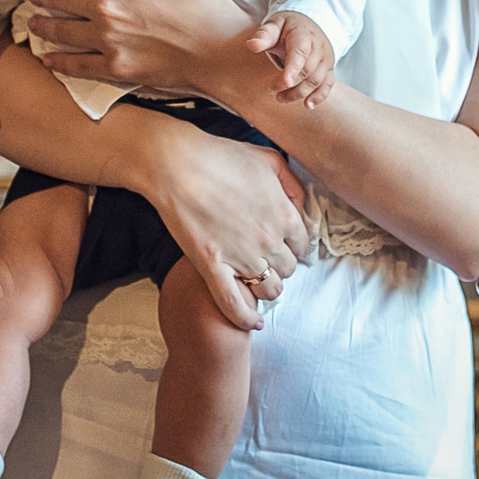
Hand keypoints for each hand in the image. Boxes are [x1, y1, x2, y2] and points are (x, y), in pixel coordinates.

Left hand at [28, 0, 252, 94]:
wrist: (220, 52)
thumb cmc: (206, 1)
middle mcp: (103, 8)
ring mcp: (106, 40)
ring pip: (59, 31)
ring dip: (41, 24)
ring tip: (33, 20)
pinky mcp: (113, 68)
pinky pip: (75, 66)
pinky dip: (57, 62)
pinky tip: (47, 58)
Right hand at [145, 125, 311, 329]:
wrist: (176, 163)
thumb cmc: (220, 155)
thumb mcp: (269, 159)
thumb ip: (293, 184)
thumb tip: (302, 205)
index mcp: (284, 214)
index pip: (302, 245)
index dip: (293, 245)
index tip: (283, 244)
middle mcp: (268, 240)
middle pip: (288, 269)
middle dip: (280, 265)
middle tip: (266, 258)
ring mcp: (241, 257)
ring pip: (269, 290)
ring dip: (266, 288)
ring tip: (257, 282)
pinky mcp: (212, 268)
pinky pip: (234, 305)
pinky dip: (246, 318)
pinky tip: (253, 323)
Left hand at [248, 12, 336, 107]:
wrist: (309, 22)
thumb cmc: (287, 26)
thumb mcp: (274, 24)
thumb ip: (264, 35)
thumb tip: (252, 45)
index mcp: (303, 35)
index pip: (300, 53)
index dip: (293, 68)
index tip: (285, 82)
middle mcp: (318, 48)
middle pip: (306, 71)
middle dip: (288, 85)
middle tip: (269, 90)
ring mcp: (326, 59)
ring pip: (316, 80)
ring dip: (299, 93)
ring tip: (280, 98)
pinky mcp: (329, 68)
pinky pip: (328, 84)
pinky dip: (319, 96)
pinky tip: (308, 105)